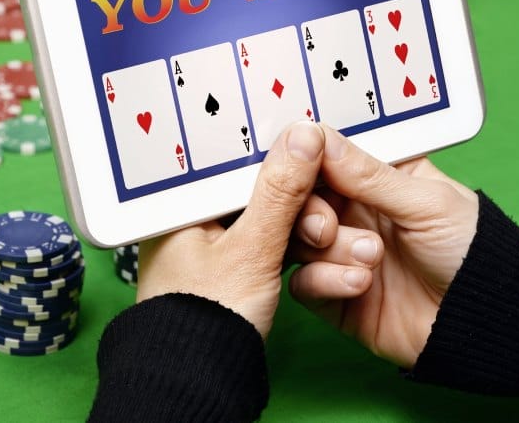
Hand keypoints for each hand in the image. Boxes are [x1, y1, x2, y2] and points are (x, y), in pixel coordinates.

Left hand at [136, 120, 324, 338]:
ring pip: (270, 219)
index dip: (281, 156)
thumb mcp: (252, 249)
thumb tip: (303, 136)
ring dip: (306, 230)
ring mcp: (214, 246)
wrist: (196, 382)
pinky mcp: (231, 269)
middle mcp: (194, 219)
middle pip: (259, 189)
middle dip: (302, 204)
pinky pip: (271, 243)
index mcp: (182, 203)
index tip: (317, 153)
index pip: (237, 160)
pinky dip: (296, 247)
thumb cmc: (207, 319)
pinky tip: (326, 253)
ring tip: (336, 244)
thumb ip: (280, 192)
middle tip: (325, 225)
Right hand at [288, 124, 478, 368]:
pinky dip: (325, 281)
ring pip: (298, 240)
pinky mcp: (334, 295)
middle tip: (329, 225)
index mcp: (376, 177)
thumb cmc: (470, 249)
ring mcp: (341, 253)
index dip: (306, 160)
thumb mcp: (425, 201)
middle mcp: (353, 212)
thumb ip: (368, 173)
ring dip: (329, 249)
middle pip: (300, 200)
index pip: (324, 159)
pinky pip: (303, 283)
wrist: (483, 318)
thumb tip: (315, 135)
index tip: (297, 162)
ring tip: (372, 258)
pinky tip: (361, 284)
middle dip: (309, 210)